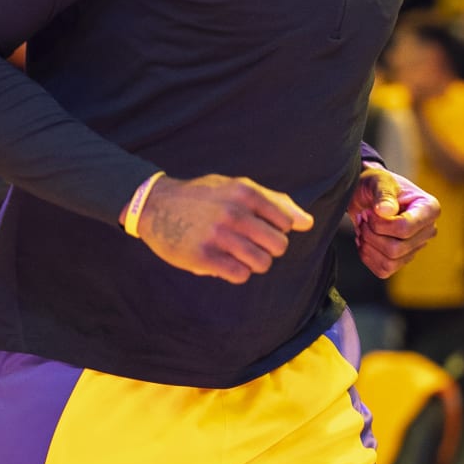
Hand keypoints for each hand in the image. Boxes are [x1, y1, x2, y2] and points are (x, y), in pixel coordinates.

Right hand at [137, 173, 311, 283]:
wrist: (156, 205)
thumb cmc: (203, 197)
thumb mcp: (237, 188)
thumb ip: (275, 203)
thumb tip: (307, 223)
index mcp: (245, 192)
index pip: (285, 223)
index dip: (275, 229)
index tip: (257, 227)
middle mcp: (234, 212)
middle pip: (278, 246)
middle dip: (268, 248)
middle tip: (249, 243)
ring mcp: (218, 235)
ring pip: (262, 263)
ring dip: (253, 263)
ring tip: (237, 254)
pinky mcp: (204, 257)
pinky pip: (240, 275)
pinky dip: (236, 273)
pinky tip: (224, 262)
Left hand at [349, 165, 439, 279]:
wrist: (366, 196)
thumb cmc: (376, 184)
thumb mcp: (378, 180)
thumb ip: (383, 192)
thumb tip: (386, 210)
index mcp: (429, 209)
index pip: (405, 228)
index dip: (381, 224)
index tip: (372, 210)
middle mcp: (427, 231)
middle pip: (396, 249)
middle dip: (371, 234)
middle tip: (364, 218)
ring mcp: (415, 248)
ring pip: (389, 262)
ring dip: (368, 245)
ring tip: (364, 228)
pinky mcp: (401, 260)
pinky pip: (383, 270)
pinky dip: (367, 256)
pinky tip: (365, 240)